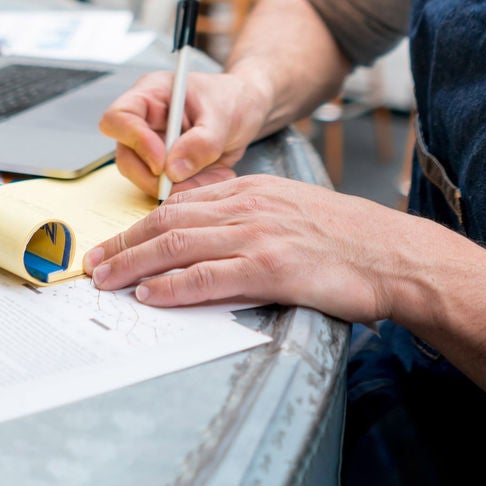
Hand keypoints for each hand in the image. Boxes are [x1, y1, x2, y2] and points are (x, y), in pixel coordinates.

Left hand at [84, 175, 432, 322]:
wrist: (393, 254)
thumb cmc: (347, 240)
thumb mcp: (290, 211)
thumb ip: (249, 217)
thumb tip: (207, 234)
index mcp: (251, 190)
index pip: (179, 204)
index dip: (139, 224)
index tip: (113, 242)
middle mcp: (248, 206)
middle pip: (167, 221)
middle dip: (123, 243)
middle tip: (93, 264)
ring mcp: (258, 235)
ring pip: (177, 245)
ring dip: (133, 264)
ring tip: (105, 280)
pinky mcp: (271, 267)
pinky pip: (207, 276)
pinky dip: (173, 286)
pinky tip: (150, 294)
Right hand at [99, 67, 270, 196]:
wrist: (246, 110)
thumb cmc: (232, 99)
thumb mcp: (223, 116)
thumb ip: (201, 141)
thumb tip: (173, 171)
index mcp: (150, 95)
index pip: (119, 118)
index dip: (134, 142)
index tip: (161, 162)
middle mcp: (144, 122)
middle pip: (126, 157)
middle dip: (157, 177)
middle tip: (191, 179)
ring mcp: (152, 146)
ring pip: (145, 178)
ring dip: (178, 187)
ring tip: (216, 176)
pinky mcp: (165, 168)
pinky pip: (166, 188)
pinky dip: (189, 190)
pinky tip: (215, 177)